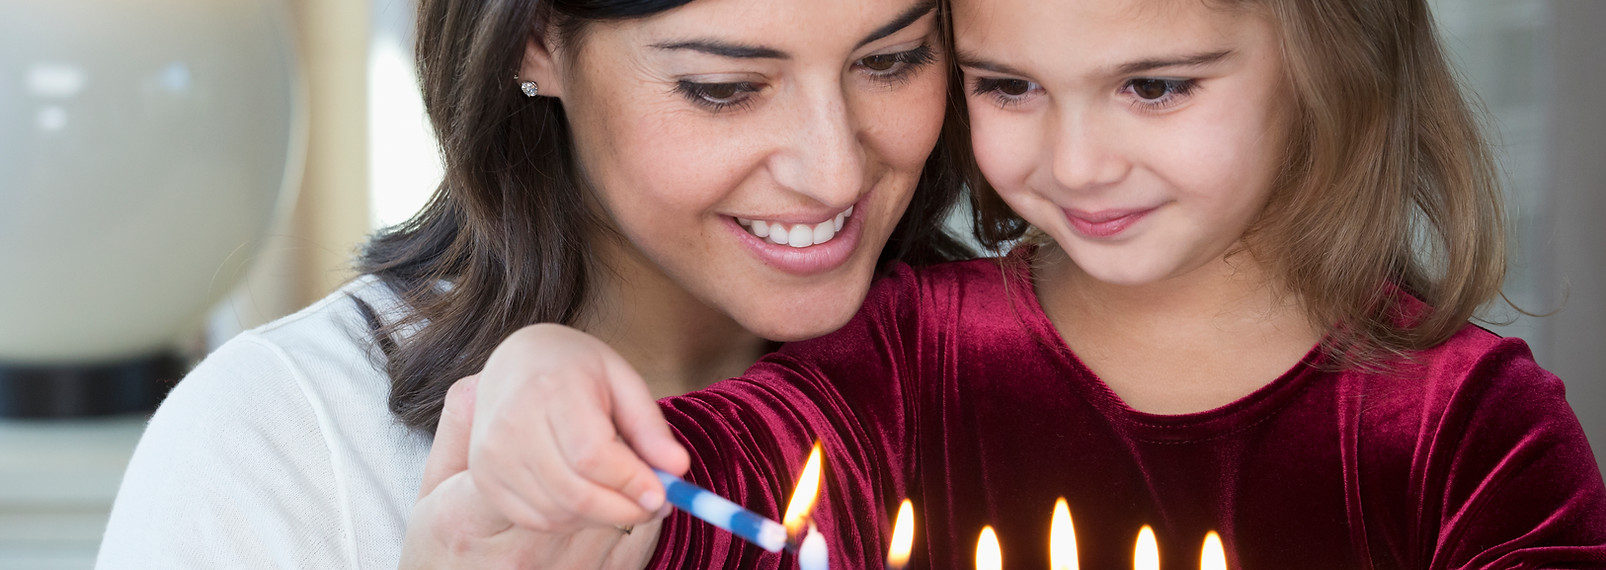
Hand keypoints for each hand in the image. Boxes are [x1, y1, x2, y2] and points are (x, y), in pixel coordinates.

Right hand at [399, 374, 664, 568]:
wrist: (514, 362)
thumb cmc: (576, 369)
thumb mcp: (622, 381)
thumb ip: (650, 426)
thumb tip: (679, 469)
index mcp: (550, 388)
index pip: (592, 454)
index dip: (630, 481)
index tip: (664, 494)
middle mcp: (512, 424)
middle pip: (575, 491)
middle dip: (624, 509)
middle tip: (655, 506)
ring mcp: (493, 455)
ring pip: (559, 512)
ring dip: (603, 516)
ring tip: (626, 497)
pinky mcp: (485, 478)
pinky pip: (539, 519)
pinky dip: (574, 519)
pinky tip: (592, 497)